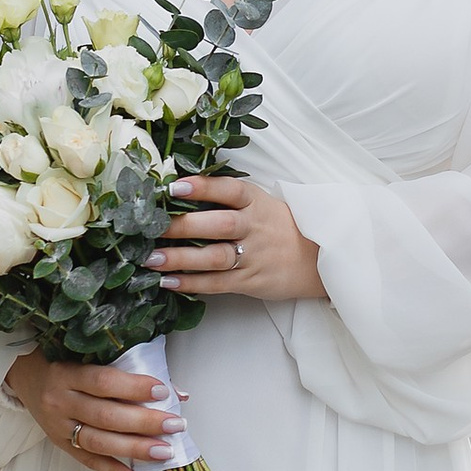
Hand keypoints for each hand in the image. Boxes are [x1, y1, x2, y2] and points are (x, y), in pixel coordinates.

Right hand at [5, 351, 184, 470]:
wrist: (23, 374)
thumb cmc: (62, 360)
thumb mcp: (87, 356)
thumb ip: (126, 370)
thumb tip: (177, 392)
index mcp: (67, 373)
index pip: (104, 382)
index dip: (134, 387)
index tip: (163, 392)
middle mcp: (60, 401)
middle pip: (105, 415)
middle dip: (144, 422)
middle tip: (176, 424)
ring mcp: (58, 426)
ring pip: (98, 441)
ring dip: (135, 448)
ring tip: (165, 451)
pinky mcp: (58, 444)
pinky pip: (86, 460)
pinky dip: (111, 470)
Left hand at [154, 175, 323, 303]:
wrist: (318, 259)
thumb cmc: (279, 227)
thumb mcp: (261, 203)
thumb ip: (228, 198)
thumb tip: (180, 190)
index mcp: (256, 202)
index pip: (229, 190)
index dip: (203, 187)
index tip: (174, 187)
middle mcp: (254, 227)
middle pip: (219, 225)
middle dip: (184, 226)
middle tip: (153, 227)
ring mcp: (253, 256)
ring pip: (215, 257)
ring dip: (181, 258)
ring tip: (152, 259)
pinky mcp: (251, 281)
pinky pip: (218, 283)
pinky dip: (192, 283)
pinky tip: (168, 282)